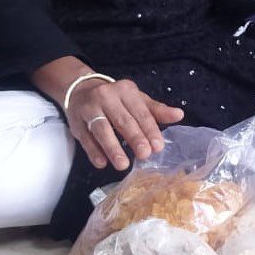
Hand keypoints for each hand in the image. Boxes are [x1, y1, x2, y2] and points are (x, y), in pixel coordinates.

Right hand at [67, 78, 183, 170]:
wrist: (81, 89)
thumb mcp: (137, 100)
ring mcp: (88, 108)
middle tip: (145, 155)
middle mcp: (107, 97)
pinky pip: (85, 138)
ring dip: (112, 148)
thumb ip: (157, 110)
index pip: (141, 112)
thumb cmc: (116, 98)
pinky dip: (93, 151)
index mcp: (126, 91)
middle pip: (122, 121)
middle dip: (135, 139)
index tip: (158, 147)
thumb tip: (179, 115)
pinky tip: (102, 163)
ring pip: (101, 129)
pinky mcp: (75, 122)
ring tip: (123, 165)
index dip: (150, 130)